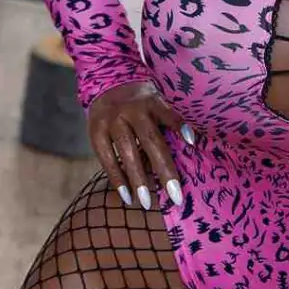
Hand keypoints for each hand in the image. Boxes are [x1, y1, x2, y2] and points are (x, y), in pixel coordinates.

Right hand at [87, 79, 193, 209]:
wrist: (106, 84)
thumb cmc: (142, 103)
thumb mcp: (157, 102)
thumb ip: (170, 122)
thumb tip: (193, 148)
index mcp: (152, 100)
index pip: (169, 115)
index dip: (180, 126)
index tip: (193, 143)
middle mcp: (132, 109)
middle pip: (151, 141)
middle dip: (164, 171)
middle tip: (175, 197)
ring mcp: (112, 119)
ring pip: (128, 152)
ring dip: (138, 180)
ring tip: (147, 203)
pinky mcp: (95, 130)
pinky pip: (106, 158)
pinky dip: (117, 178)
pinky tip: (126, 196)